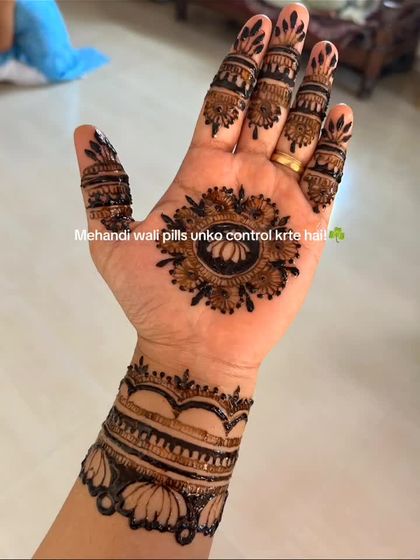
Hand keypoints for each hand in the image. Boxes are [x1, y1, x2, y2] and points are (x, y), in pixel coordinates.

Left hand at [74, 3, 352, 390]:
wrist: (193, 347)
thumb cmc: (154, 299)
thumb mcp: (112, 239)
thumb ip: (103, 184)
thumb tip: (85, 130)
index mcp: (201, 172)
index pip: (224, 104)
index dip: (240, 65)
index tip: (254, 25)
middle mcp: (242, 178)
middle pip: (265, 108)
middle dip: (280, 64)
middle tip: (294, 18)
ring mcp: (275, 200)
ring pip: (298, 134)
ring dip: (311, 93)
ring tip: (321, 50)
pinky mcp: (304, 228)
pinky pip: (323, 178)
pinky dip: (333, 147)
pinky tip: (339, 113)